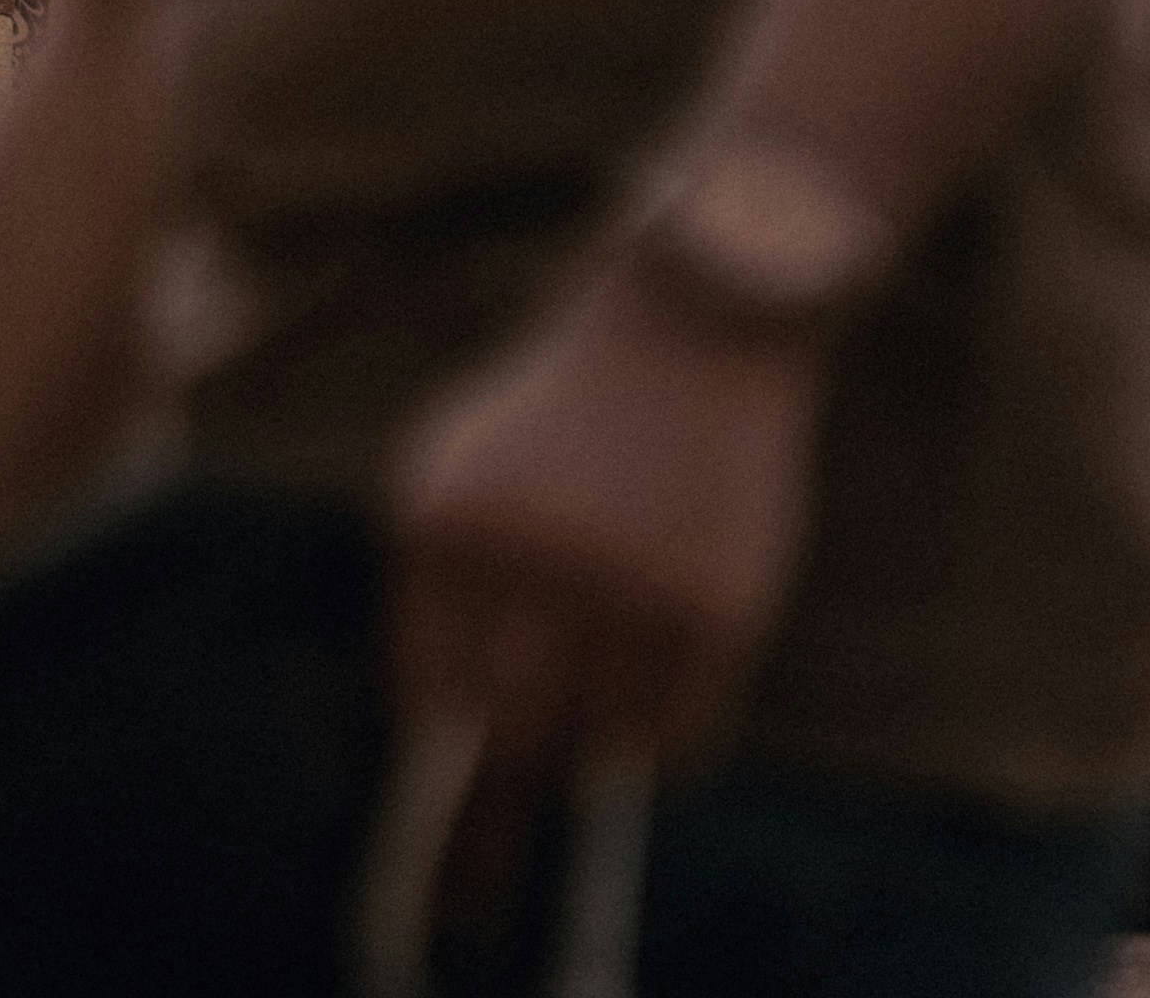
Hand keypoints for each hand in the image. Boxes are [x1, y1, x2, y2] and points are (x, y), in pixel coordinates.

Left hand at [390, 265, 825, 781]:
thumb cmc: (556, 421)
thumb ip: (435, 597)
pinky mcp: (716, 609)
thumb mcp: (460, 474)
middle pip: (514, 734)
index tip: (455, 798)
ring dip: (591, 759)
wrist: (686, 334)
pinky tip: (652, 719)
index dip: (446, 757)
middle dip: (515, 782)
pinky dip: (661, 748)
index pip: (433, 692)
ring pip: (599, 745)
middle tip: (516, 815)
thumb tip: (433, 746)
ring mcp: (630, 584)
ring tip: (590, 741)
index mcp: (451, 521)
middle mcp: (534, 555)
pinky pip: (678, 736)